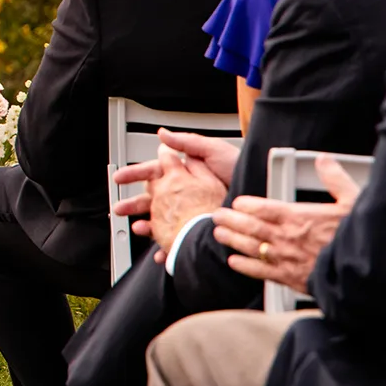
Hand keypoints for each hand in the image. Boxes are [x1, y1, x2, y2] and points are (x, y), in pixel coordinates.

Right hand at [112, 130, 239, 256]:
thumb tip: (163, 135)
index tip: (120, 179)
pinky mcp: (202, 229)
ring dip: (149, 225)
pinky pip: (181, 239)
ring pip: (164, 219)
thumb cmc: (245, 171)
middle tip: (120, 209)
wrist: (265, 193)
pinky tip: (163, 250)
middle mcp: (188, 192)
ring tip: (140, 229)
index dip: (136, 175)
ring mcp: (194, 211)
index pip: (155, 172)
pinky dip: (170, 246)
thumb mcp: (215, 151)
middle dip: (135, 204)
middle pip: (154, 197)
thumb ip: (187, 143)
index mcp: (187, 172)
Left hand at [213, 155, 361, 292]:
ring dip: (232, 239)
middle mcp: (286, 237)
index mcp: (298, 217)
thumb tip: (324, 160)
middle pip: (250, 226)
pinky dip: (244, 266)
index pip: (262, 207)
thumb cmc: (359, 238)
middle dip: (231, 220)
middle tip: (217, 216)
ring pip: (250, 247)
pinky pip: (261, 271)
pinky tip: (234, 262)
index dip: (245, 204)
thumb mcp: (352, 202)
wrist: (364, 273)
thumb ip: (334, 179)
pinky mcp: (289, 278)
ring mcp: (285, 258)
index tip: (236, 203)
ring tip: (218, 234)